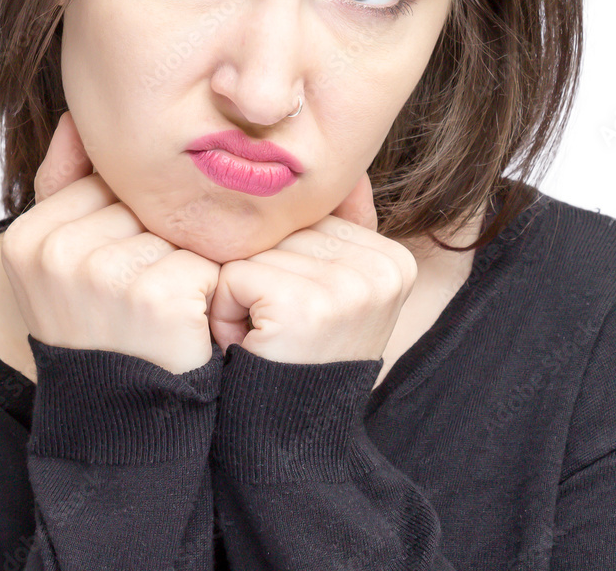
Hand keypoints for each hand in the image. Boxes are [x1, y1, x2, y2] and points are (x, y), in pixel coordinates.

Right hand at [0, 111, 221, 374]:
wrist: (117, 420)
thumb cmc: (96, 329)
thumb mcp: (62, 259)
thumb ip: (63, 184)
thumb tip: (75, 116)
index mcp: (28, 236)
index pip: (106, 184)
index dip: (129, 224)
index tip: (123, 267)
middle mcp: (58, 250)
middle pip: (142, 203)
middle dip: (157, 240)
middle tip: (144, 294)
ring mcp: (104, 272)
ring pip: (175, 228)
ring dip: (185, 262)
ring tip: (161, 310)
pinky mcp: (155, 296)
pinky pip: (202, 260)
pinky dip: (206, 290)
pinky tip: (183, 324)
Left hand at [206, 170, 417, 363]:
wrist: (290, 445)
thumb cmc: (299, 363)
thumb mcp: (331, 293)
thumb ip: (334, 232)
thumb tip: (343, 171)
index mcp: (391, 259)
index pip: (308, 219)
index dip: (283, 264)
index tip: (299, 317)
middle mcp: (380, 268)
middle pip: (281, 230)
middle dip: (258, 275)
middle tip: (273, 330)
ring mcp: (348, 286)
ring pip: (253, 249)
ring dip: (236, 293)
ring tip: (261, 338)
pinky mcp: (307, 305)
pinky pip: (234, 275)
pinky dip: (224, 311)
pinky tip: (248, 345)